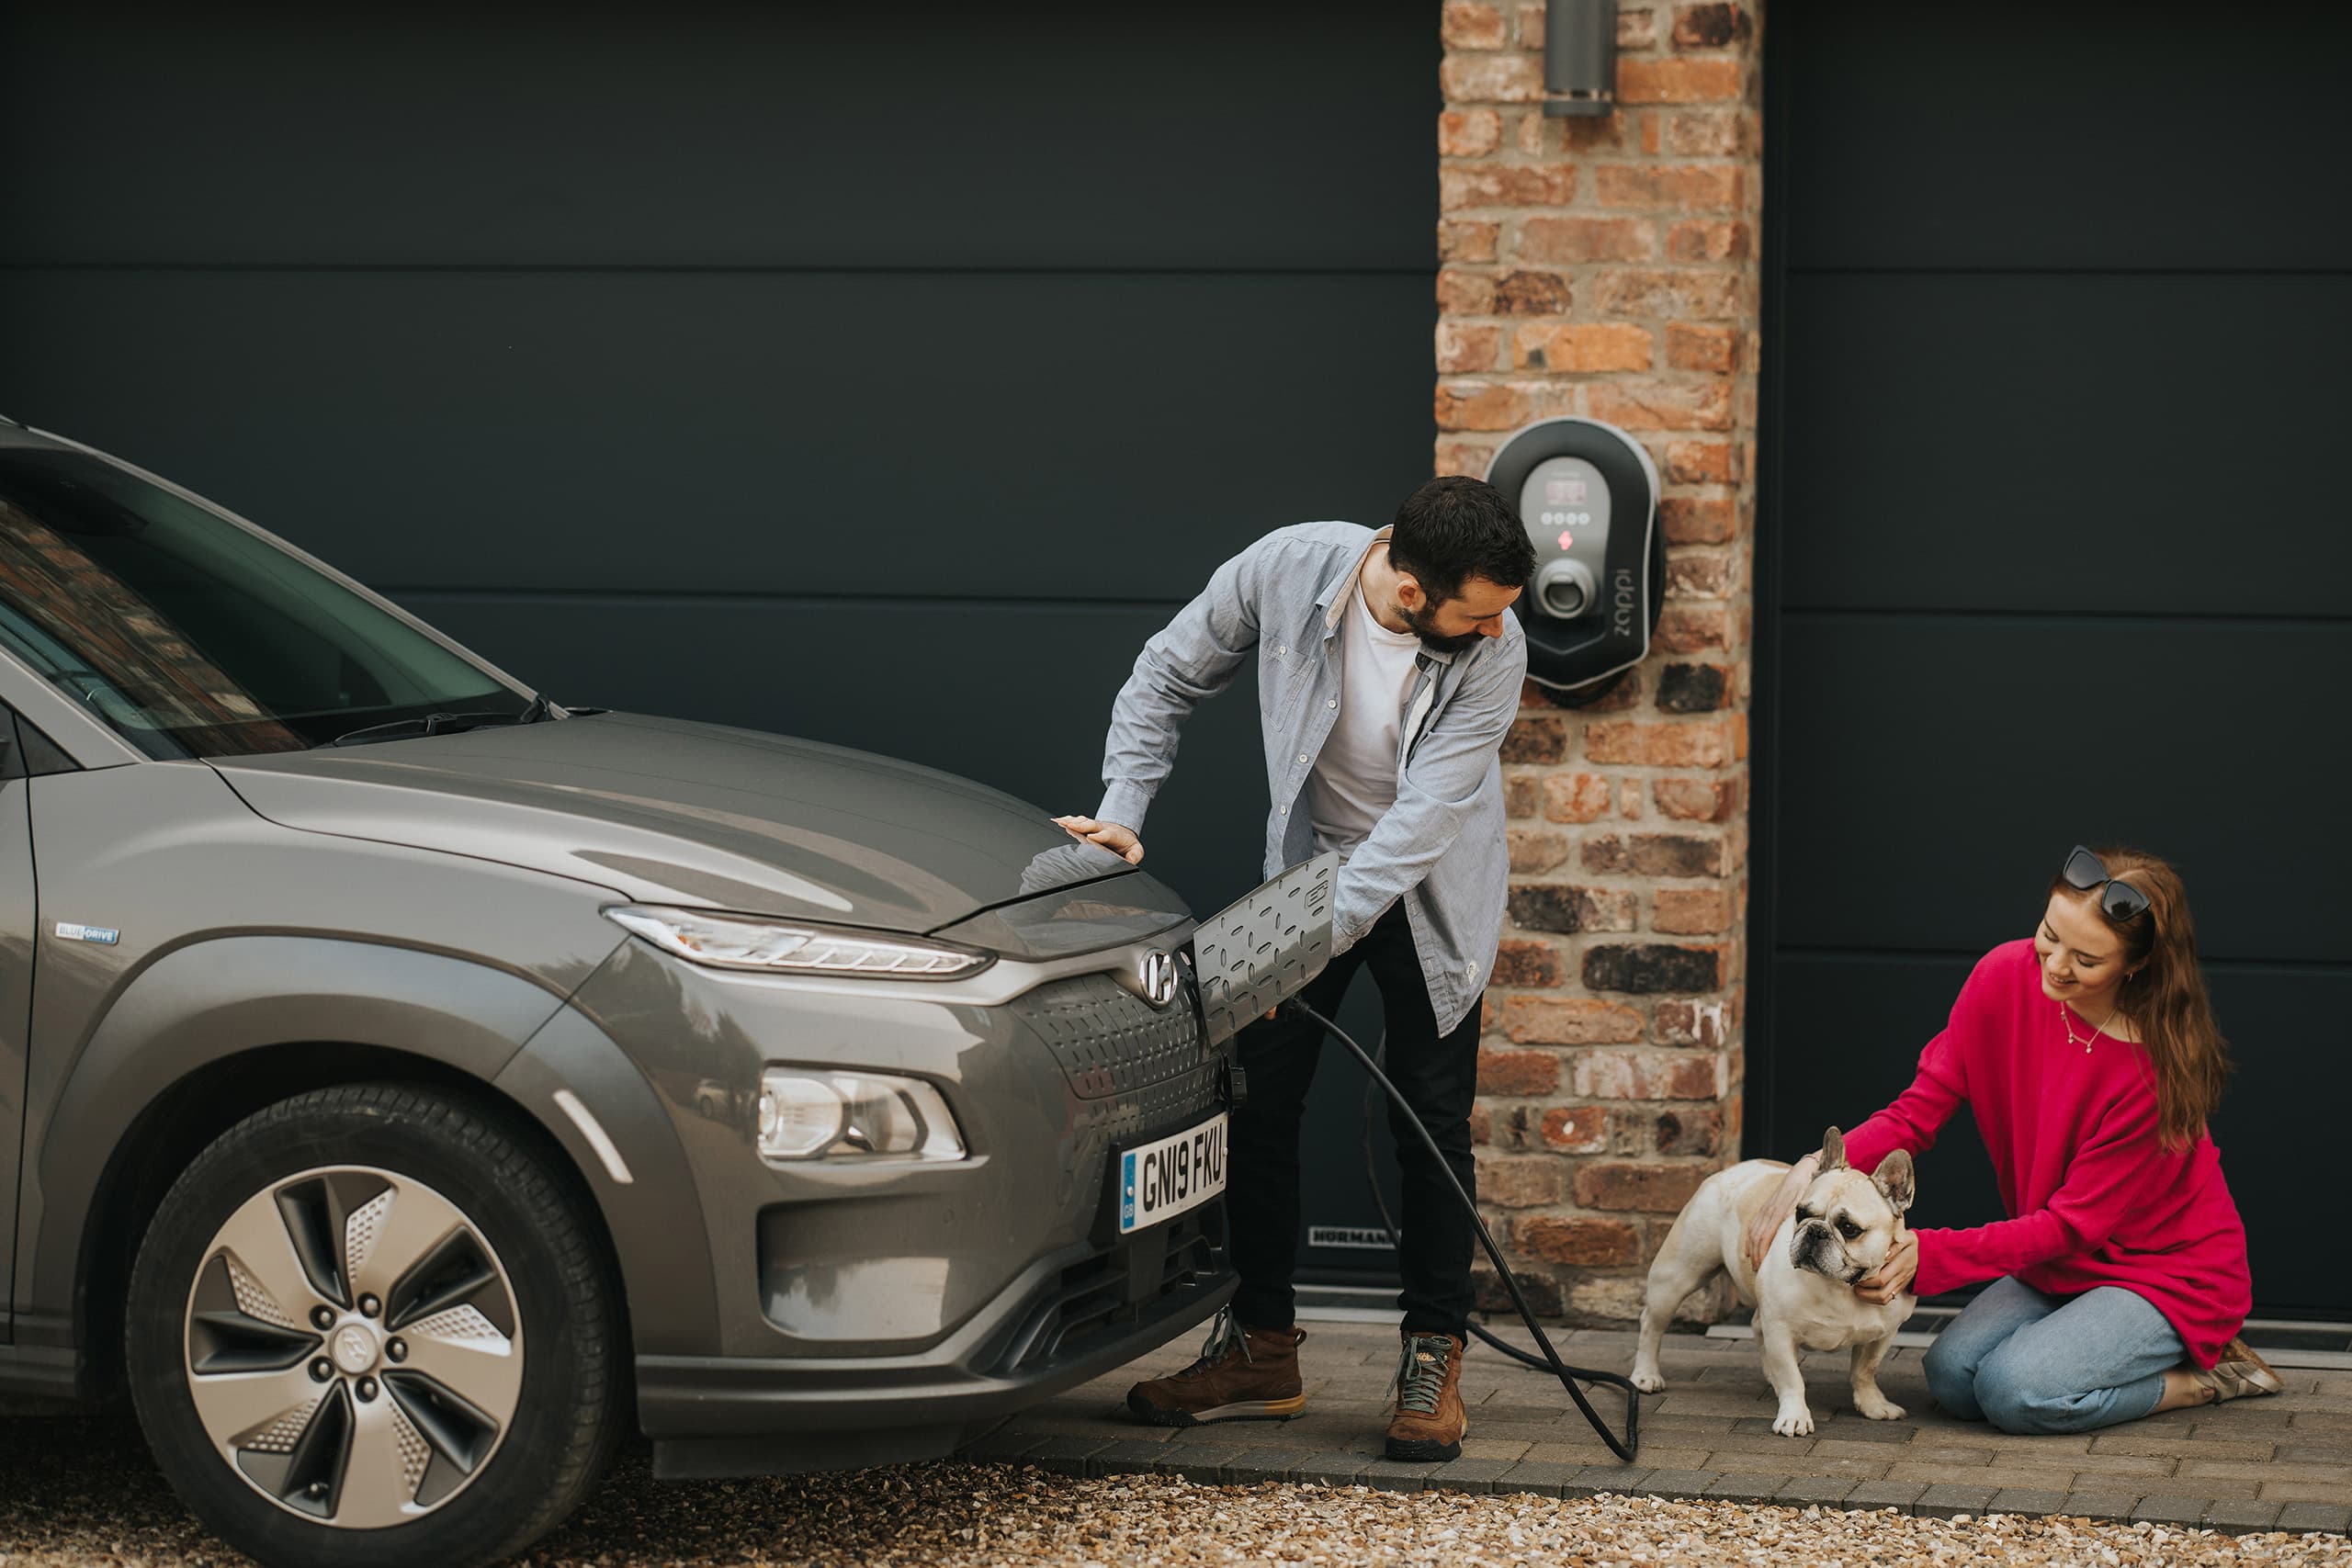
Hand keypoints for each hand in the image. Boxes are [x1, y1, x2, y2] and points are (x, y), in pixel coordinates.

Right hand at [1052, 814, 1142, 864]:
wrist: (1123, 831)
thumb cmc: (1126, 842)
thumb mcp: (1135, 849)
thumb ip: (1135, 854)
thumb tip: (1131, 861)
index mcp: (1113, 835)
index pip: (1106, 835)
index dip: (1099, 836)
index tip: (1091, 837)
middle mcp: (1102, 828)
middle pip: (1091, 825)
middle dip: (1081, 825)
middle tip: (1072, 825)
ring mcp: (1094, 826)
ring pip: (1082, 822)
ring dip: (1072, 821)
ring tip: (1061, 821)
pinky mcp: (1086, 825)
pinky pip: (1076, 821)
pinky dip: (1067, 820)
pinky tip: (1058, 820)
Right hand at [1744, 1154, 1816, 1271]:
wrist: (1810, 1165)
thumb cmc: (1814, 1182)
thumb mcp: (1811, 1196)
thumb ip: (1806, 1210)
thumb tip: (1803, 1231)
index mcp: (1780, 1208)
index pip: (1765, 1234)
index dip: (1762, 1252)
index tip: (1762, 1267)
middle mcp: (1771, 1208)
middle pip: (1758, 1235)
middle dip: (1756, 1254)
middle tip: (1758, 1272)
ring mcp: (1769, 1206)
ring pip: (1754, 1230)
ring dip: (1753, 1248)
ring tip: (1754, 1265)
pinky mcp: (1769, 1205)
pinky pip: (1755, 1224)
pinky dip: (1751, 1238)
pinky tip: (1750, 1248)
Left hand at [1856, 1232, 1917, 1303]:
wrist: (1926, 1254)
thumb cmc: (1912, 1244)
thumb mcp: (1906, 1238)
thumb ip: (1895, 1245)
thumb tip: (1883, 1254)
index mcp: (1901, 1263)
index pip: (1882, 1277)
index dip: (1867, 1278)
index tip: (1856, 1272)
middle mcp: (1900, 1276)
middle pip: (1881, 1290)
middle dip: (1864, 1288)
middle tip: (1853, 1280)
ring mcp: (1900, 1283)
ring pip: (1883, 1298)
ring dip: (1867, 1296)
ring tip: (1857, 1288)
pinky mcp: (1899, 1288)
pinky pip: (1886, 1299)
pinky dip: (1873, 1299)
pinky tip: (1865, 1292)